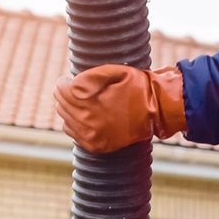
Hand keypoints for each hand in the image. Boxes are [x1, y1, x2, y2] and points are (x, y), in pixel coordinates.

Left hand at [53, 65, 186, 152]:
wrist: (157, 111)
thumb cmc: (135, 87)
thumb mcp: (114, 71)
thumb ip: (90, 76)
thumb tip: (70, 84)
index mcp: (90, 102)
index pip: (61, 90)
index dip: (65, 82)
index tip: (70, 79)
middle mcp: (88, 122)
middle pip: (61, 105)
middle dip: (66, 95)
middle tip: (77, 91)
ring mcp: (92, 137)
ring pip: (65, 120)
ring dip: (70, 110)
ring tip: (83, 104)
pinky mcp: (96, 146)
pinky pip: (73, 134)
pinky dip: (76, 125)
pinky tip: (87, 118)